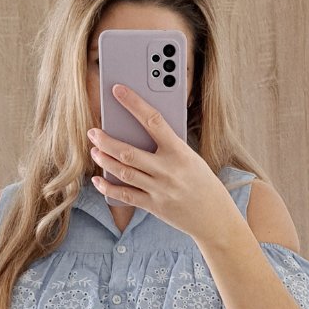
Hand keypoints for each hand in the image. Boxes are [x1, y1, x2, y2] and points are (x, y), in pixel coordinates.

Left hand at [87, 83, 232, 243]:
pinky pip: (125, 195)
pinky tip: (98, 179)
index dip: (133, 103)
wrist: (215, 218)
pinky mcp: (153, 206)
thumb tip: (139, 133)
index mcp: (180, 152)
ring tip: (94, 151)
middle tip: (93, 132)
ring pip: (123, 172)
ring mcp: (159, 190)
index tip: (118, 90)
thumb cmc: (203, 183)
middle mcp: (168, 170)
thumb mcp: (191, 158)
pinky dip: (107, 187)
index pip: (153, 121)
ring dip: (104, 160)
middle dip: (106, 140)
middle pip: (129, 152)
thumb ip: (168, 147)